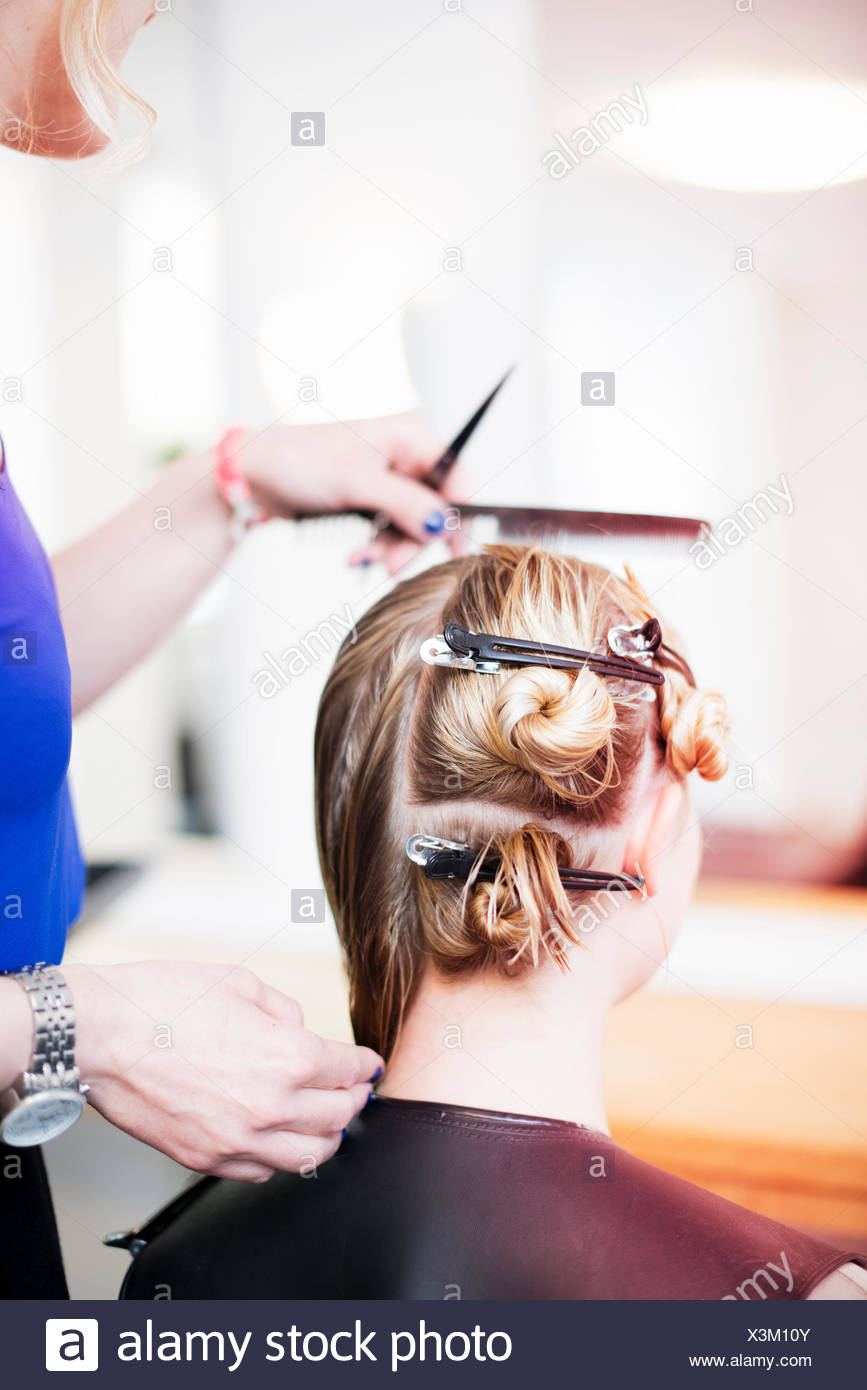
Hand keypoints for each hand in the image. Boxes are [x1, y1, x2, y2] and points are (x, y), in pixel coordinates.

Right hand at [65, 961, 382, 1182]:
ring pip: (307, 1156)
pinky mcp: (204, 1158)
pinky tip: (279, 1141)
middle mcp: (270, 1106)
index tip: (368, 1064)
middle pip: (338, 1116)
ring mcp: (237, 1139)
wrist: (100, 1036)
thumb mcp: (238, 983)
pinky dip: (279, 1159)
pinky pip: (260, 1173)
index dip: (364, 1065)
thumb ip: (281, 1009)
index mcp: (288, 1057)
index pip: (348, 1070)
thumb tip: (296, 1026)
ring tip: (327, 1122)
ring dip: (325, 1137)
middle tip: (354, 1089)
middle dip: (353, 1099)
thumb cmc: (159, 1003)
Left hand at [243, 412, 467, 574]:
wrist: (255, 475)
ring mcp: (388, 478)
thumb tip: (442, 523)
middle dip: (414, 539)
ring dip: (391, 548)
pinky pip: (390, 529)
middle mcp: (404, 455)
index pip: (456, 475)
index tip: (455, 547)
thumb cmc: (298, 459)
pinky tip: (356, 556)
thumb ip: (404, 503)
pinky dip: (376, 546)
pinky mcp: (371, 499)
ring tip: (362, 559)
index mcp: (408, 435)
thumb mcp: (356, 482)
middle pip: (434, 506)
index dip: (458, 513)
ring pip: (411, 524)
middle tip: (394, 565)